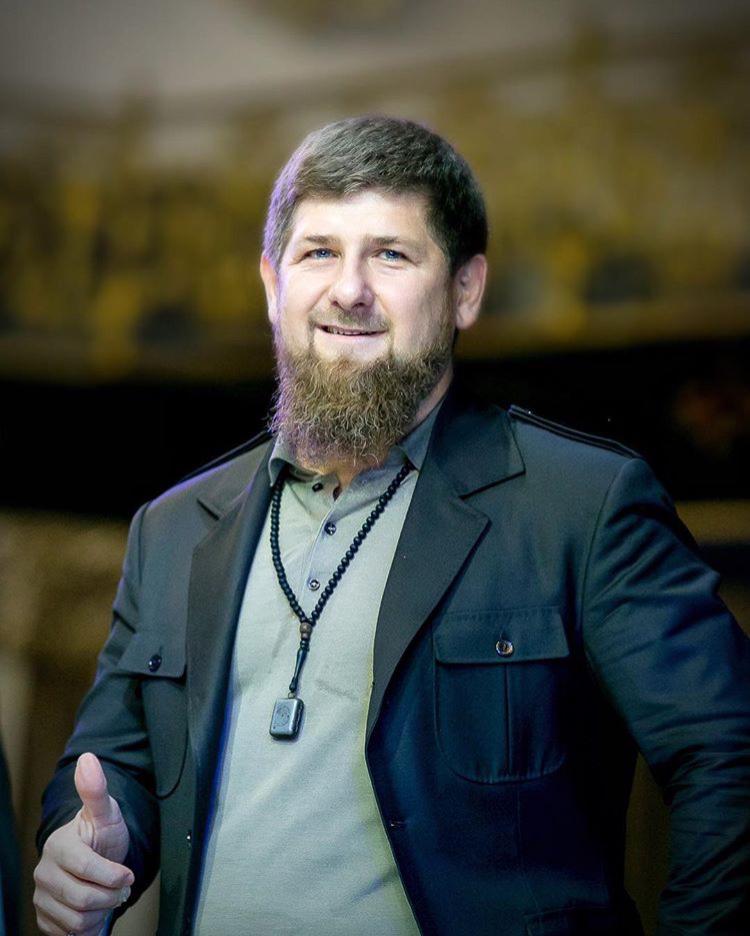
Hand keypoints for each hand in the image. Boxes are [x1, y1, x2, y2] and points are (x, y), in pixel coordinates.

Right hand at [33, 752, 133, 934]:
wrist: (97, 858)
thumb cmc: (103, 836)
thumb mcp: (107, 813)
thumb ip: (96, 789)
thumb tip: (88, 759)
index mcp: (59, 846)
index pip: (84, 868)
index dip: (111, 875)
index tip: (128, 874)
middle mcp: (44, 872)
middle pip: (81, 899)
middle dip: (110, 895)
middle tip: (120, 886)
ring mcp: (41, 896)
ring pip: (76, 920)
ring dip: (100, 910)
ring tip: (106, 894)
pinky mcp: (44, 918)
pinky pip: (68, 933)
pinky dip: (87, 925)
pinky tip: (93, 907)